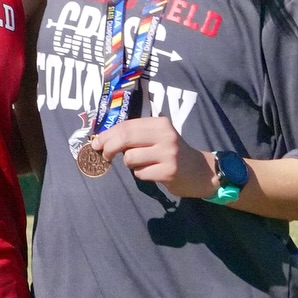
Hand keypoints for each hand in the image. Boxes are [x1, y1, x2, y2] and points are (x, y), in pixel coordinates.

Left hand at [90, 117, 215, 199]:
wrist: (201, 171)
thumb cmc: (171, 153)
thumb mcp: (156, 137)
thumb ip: (135, 135)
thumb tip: (102, 140)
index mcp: (160, 123)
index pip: (126, 125)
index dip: (107, 134)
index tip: (96, 142)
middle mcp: (165, 135)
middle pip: (125, 138)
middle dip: (108, 147)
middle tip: (104, 155)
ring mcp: (168, 153)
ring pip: (130, 158)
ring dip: (129, 164)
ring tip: (142, 164)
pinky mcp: (169, 171)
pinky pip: (140, 173)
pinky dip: (141, 174)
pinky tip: (153, 172)